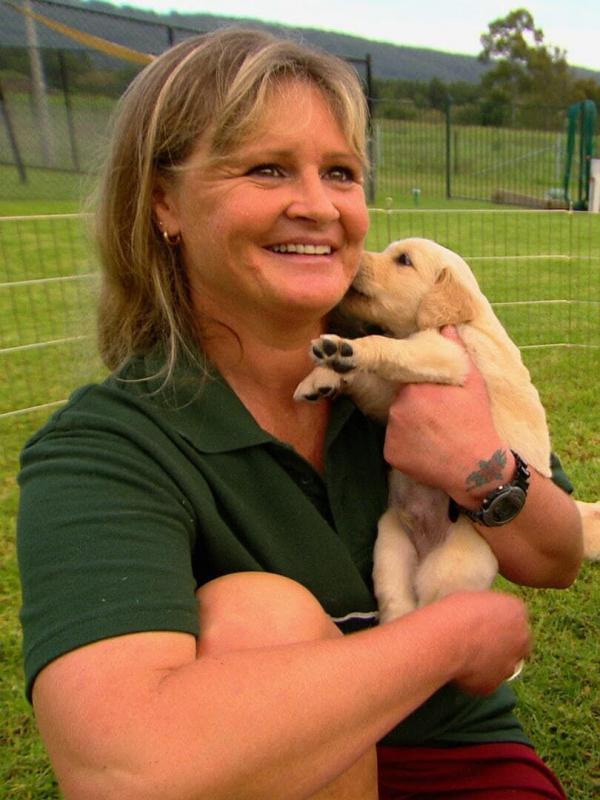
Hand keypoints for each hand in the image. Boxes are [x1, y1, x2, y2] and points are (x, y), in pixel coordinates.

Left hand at [383, 326, 513, 506]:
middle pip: (401, 405)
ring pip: (397, 425)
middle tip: (438, 422)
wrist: (477, 466)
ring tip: (434, 438)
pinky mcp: (390, 454)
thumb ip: (457, 352)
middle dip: (415, 411)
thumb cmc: (478, 422)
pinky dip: (406, 450)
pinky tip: (426, 453)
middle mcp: (398, 408)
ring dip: (409, 429)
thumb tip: (446, 326)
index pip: (409, 385)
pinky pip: (394, 447)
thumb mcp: (473, 384)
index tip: (437, 405)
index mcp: (414, 388)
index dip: (423, 394)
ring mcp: (392, 432)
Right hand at [441, 591, 531, 694]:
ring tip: (464, 656)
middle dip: (502, 643)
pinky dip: (475, 677)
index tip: (482, 622)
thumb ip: (487, 608)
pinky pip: (486, 680)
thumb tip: (483, 615)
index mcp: (516, 611)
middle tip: (478, 640)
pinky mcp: (493, 685)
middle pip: (517, 642)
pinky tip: (458, 668)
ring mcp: (510, 664)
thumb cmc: (454, 612)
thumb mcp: (474, 597)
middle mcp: (521, 638)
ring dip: (490, 662)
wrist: (445, 640)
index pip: (514, 616)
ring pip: (503, 665)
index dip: (497, 620)